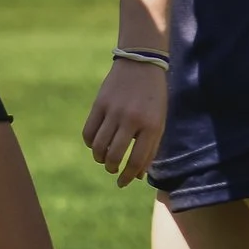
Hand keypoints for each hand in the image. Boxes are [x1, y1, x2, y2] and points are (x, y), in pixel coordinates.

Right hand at [82, 56, 167, 184]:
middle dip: (113, 168)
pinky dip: (90, 143)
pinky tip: (95, 145)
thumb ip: (150, 147)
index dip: (129, 175)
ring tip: (103, 160)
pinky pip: (89, 131)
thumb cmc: (154, 98)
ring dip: (100, 158)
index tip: (124, 183)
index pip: (137, 159)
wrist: (141, 65)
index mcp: (151, 126)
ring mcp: (113, 111)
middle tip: (113, 171)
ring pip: (100, 145)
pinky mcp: (99, 104)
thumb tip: (138, 173)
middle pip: (115, 154)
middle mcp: (132, 120)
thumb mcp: (159, 121)